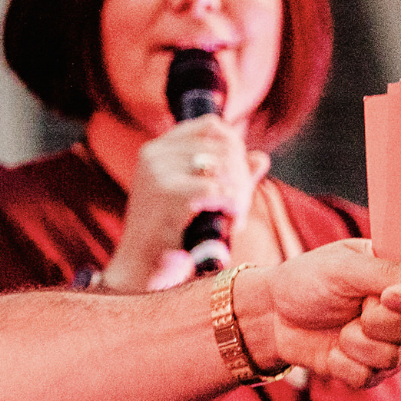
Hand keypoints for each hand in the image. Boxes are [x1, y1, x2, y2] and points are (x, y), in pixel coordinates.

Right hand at [99, 115, 268, 291]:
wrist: (139, 273)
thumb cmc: (168, 237)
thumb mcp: (195, 200)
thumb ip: (227, 176)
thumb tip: (261, 158)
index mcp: (156, 149)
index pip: (211, 126)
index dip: (235, 148)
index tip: (237, 179)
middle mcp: (154, 155)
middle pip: (224, 147)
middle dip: (242, 177)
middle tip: (239, 208)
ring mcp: (158, 173)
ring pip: (225, 166)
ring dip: (241, 194)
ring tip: (235, 219)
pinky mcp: (168, 196)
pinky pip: (220, 189)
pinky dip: (235, 206)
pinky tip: (232, 223)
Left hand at [239, 239, 400, 389]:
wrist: (272, 314)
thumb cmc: (308, 280)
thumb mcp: (343, 268)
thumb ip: (389, 270)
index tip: (388, 295)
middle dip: (381, 322)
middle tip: (357, 309)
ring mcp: (390, 342)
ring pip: (395, 357)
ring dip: (357, 343)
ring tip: (340, 328)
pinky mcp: (370, 369)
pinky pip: (371, 377)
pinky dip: (344, 364)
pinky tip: (332, 349)